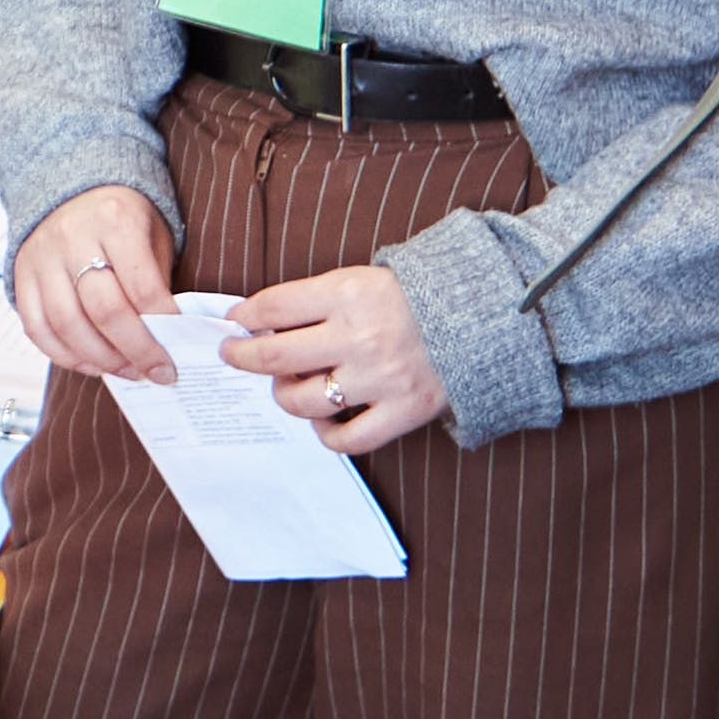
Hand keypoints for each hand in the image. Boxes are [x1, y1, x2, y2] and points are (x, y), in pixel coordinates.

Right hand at [13, 182, 180, 381]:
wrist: (73, 191)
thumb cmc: (122, 220)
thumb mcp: (152, 235)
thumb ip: (155, 282)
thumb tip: (165, 339)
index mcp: (115, 220)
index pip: (141, 287)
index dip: (161, 327)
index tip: (175, 352)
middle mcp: (73, 236)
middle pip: (103, 309)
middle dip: (134, 351)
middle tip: (156, 373)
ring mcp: (41, 256)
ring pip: (66, 324)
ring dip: (100, 358)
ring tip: (126, 371)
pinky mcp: (20, 274)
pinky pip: (36, 327)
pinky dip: (64, 355)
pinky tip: (90, 363)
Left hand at [227, 264, 449, 451]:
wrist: (484, 317)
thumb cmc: (413, 298)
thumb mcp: (362, 279)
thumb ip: (315, 298)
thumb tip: (257, 320)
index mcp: (348, 293)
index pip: (273, 306)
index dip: (245, 316)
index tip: (236, 321)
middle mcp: (359, 336)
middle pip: (275, 356)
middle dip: (243, 357)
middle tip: (234, 355)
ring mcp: (380, 377)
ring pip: (302, 401)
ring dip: (285, 395)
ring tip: (290, 385)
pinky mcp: (403, 410)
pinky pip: (345, 439)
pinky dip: (325, 434)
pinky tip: (323, 419)